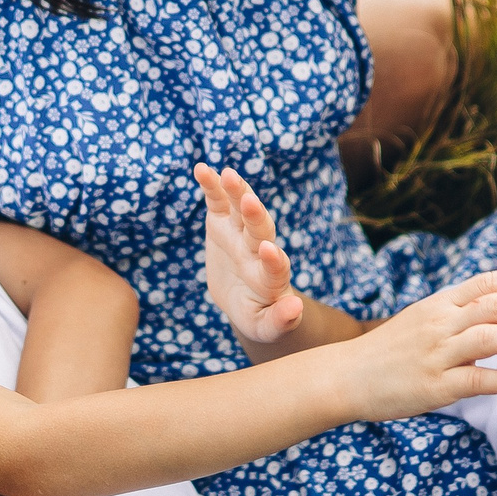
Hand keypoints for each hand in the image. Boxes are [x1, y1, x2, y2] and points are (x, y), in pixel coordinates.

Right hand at [196, 164, 303, 344]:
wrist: (246, 297)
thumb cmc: (260, 316)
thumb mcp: (266, 327)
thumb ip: (280, 320)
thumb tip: (295, 308)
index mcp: (271, 278)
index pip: (276, 267)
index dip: (273, 260)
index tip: (268, 251)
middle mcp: (258, 250)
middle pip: (260, 230)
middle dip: (255, 216)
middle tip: (251, 202)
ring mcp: (240, 233)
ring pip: (241, 209)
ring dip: (237, 191)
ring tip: (228, 174)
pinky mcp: (222, 223)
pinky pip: (217, 201)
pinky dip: (211, 185)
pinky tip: (201, 169)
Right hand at [328, 270, 496, 418]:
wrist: (346, 376)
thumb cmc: (391, 350)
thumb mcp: (424, 320)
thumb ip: (463, 314)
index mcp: (439, 304)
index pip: (486, 282)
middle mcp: (439, 324)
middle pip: (494, 306)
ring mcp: (436, 355)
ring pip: (488, 339)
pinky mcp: (433, 387)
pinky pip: (474, 381)